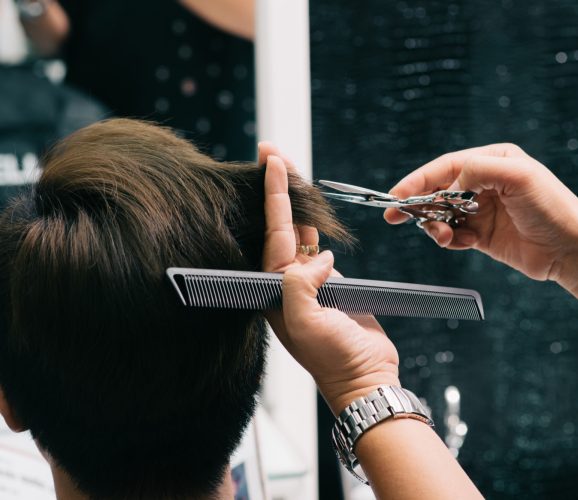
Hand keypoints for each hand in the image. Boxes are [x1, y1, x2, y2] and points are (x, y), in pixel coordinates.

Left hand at [259, 142, 399, 413]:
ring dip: (296, 203)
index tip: (269, 162)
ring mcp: (309, 281)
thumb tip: (318, 258)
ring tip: (288, 170)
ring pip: (300, 232)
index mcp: (274, 288)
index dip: (272, 195)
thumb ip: (300, 285)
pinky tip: (310, 211)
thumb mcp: (306, 324)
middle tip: (271, 152)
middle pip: (280, 225)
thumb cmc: (333, 358)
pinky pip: (319, 247)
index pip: (271, 231)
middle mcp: (286, 281)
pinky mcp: (330, 284)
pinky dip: (315, 226)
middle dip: (277, 189)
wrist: (365, 375)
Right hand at [384, 144, 577, 295]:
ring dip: (436, 227)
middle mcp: (483, 184)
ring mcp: (480, 210)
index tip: (396, 195)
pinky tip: (468, 243)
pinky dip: (451, 240)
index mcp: (491, 162)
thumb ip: (478, 169)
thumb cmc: (552, 208)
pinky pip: (452, 235)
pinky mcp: (480, 234)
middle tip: (394, 216)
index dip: (416, 180)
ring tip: (445, 237)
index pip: (444, 167)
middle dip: (417, 205)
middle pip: (436, 191)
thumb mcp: (517, 176)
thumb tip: (448, 184)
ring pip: (440, 215)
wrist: (570, 249)